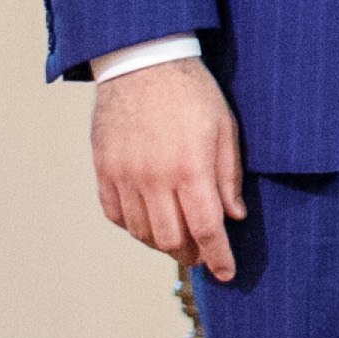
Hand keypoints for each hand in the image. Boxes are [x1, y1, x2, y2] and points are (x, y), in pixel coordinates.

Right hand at [93, 54, 248, 282]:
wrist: (142, 63)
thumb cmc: (192, 94)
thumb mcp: (225, 129)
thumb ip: (229, 177)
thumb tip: (234, 216)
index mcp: (190, 169)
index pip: (206, 229)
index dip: (218, 257)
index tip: (227, 273)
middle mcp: (154, 179)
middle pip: (171, 239)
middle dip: (191, 255)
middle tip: (203, 256)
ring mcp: (124, 176)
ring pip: (142, 232)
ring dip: (162, 244)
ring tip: (179, 240)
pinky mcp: (104, 170)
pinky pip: (116, 215)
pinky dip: (134, 227)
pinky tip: (149, 222)